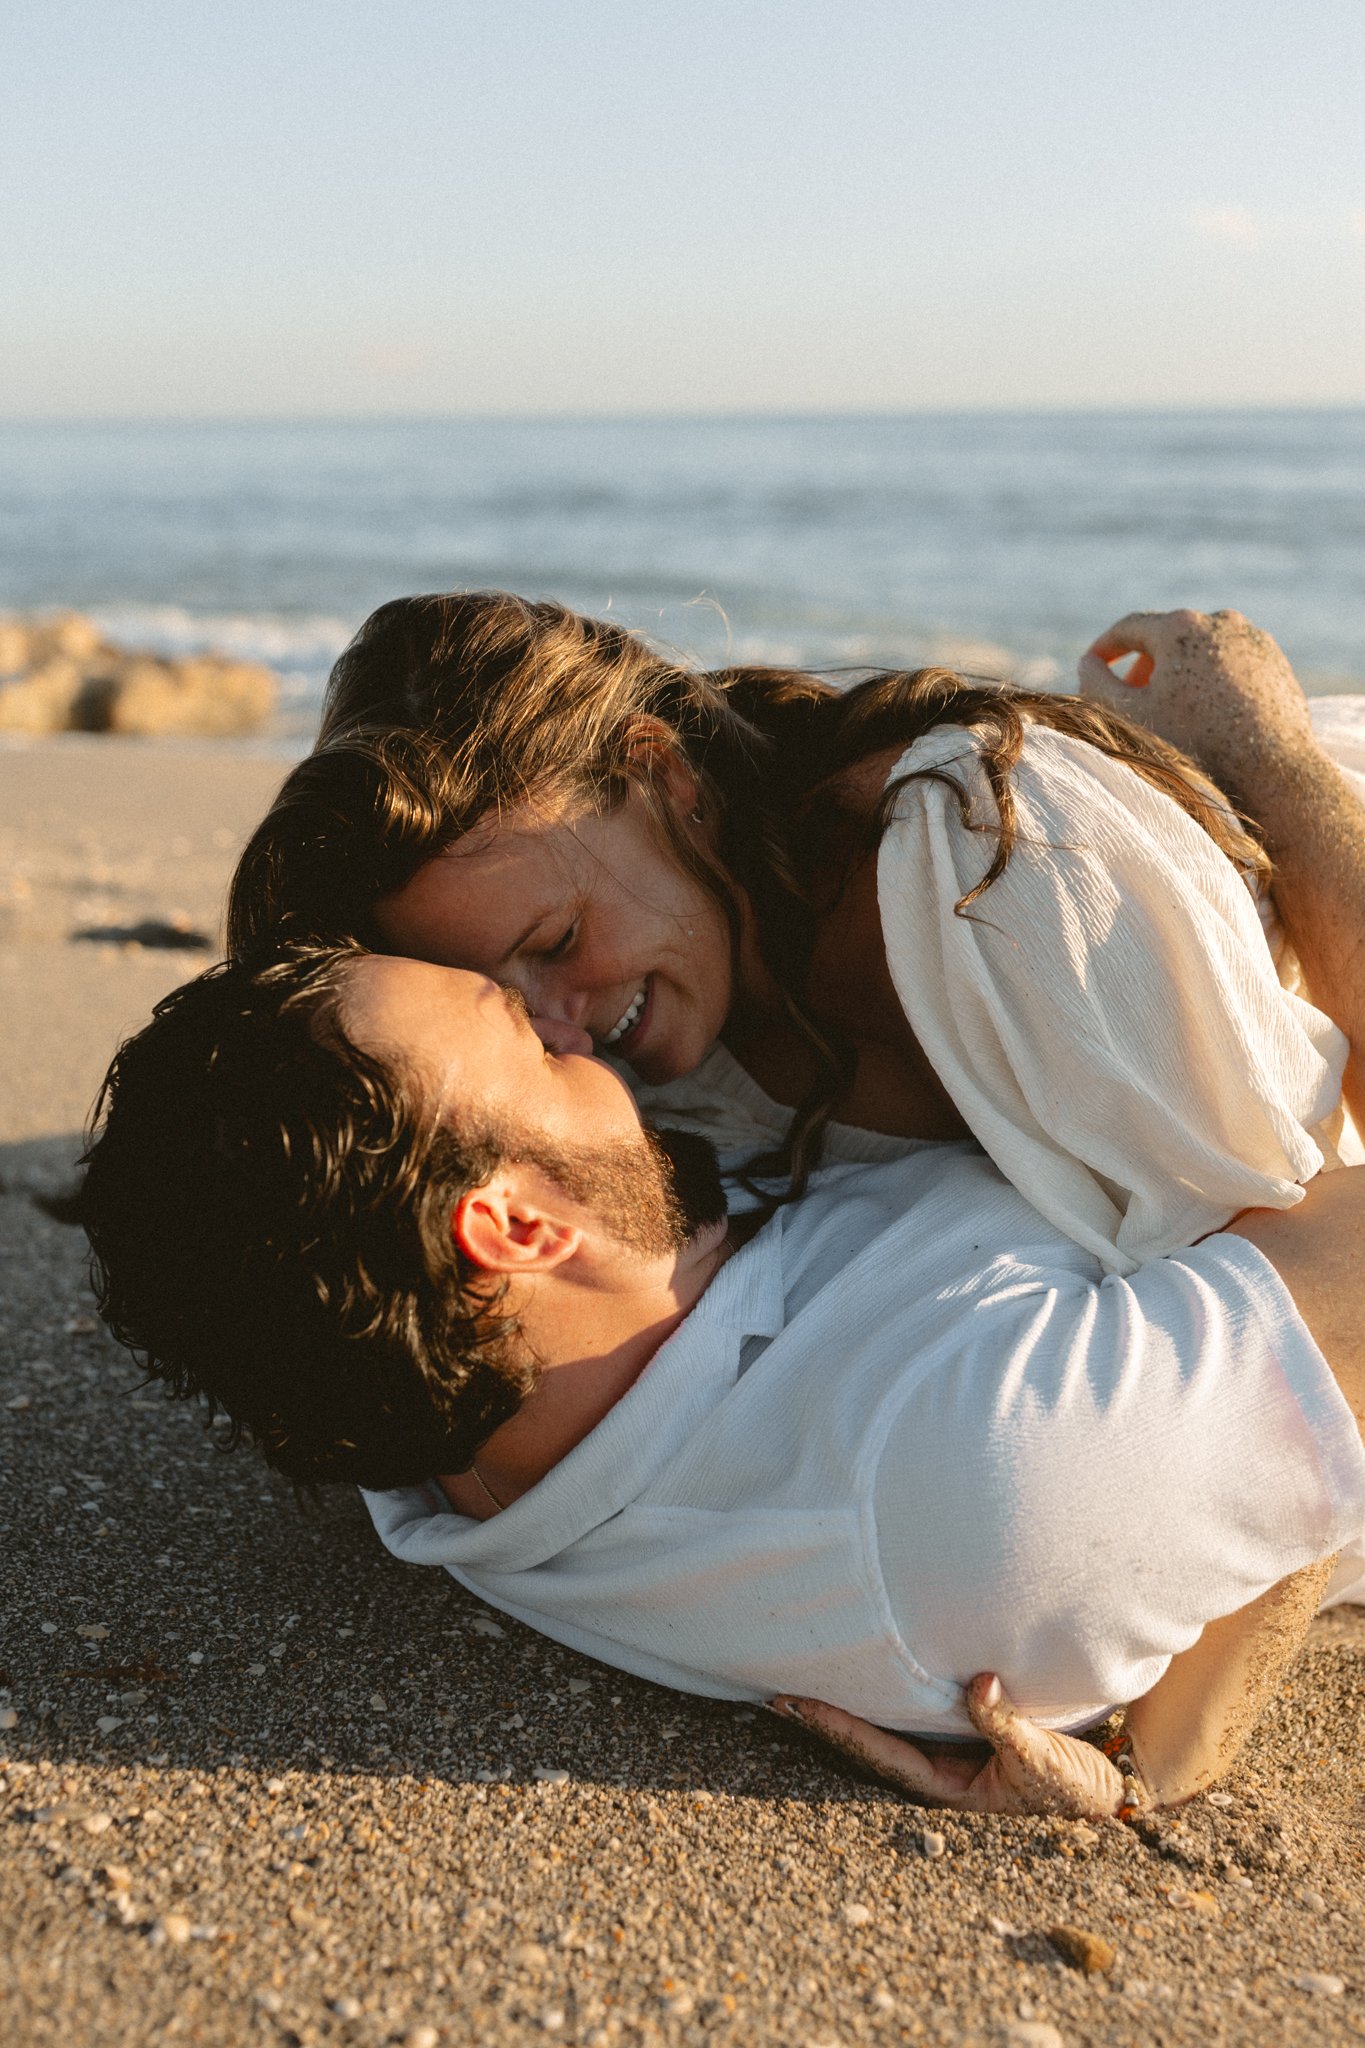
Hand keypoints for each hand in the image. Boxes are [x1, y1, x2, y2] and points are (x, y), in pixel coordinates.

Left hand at [772, 1673, 1141, 1818]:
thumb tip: (977, 1682)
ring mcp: (948, 1758)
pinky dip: (881, 1699)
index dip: (836, 1725)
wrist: (1109, 1801)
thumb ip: (1008, 1723)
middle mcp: (937, 1774)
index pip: (878, 1752)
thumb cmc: (1075, 1791)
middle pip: (867, 1743)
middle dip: (822, 1719)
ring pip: (885, 1730)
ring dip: (846, 1708)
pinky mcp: (964, 1741)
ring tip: (800, 1684)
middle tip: (772, 1693)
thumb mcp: (1043, 1759)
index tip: (796, 1703)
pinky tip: (861, 1680)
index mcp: (947, 1789)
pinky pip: (911, 1719)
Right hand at [1077, 608, 1316, 796]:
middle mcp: (1220, 620)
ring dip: (1179, 671)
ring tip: (1172, 707)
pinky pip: (1232, 662)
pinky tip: (1208, 713)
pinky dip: (1212, 679)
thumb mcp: (1130, 715)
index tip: (1092, 666)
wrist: (1271, 771)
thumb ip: (1096, 684)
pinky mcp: (1275, 660)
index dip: (1105, 647)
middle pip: (1168, 636)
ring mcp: (1253, 638)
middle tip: (1133, 696)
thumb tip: (1087, 663)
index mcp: (1180, 627)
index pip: (1129, 627)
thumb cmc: (1195, 744)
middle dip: (1145, 664)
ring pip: (1201, 648)